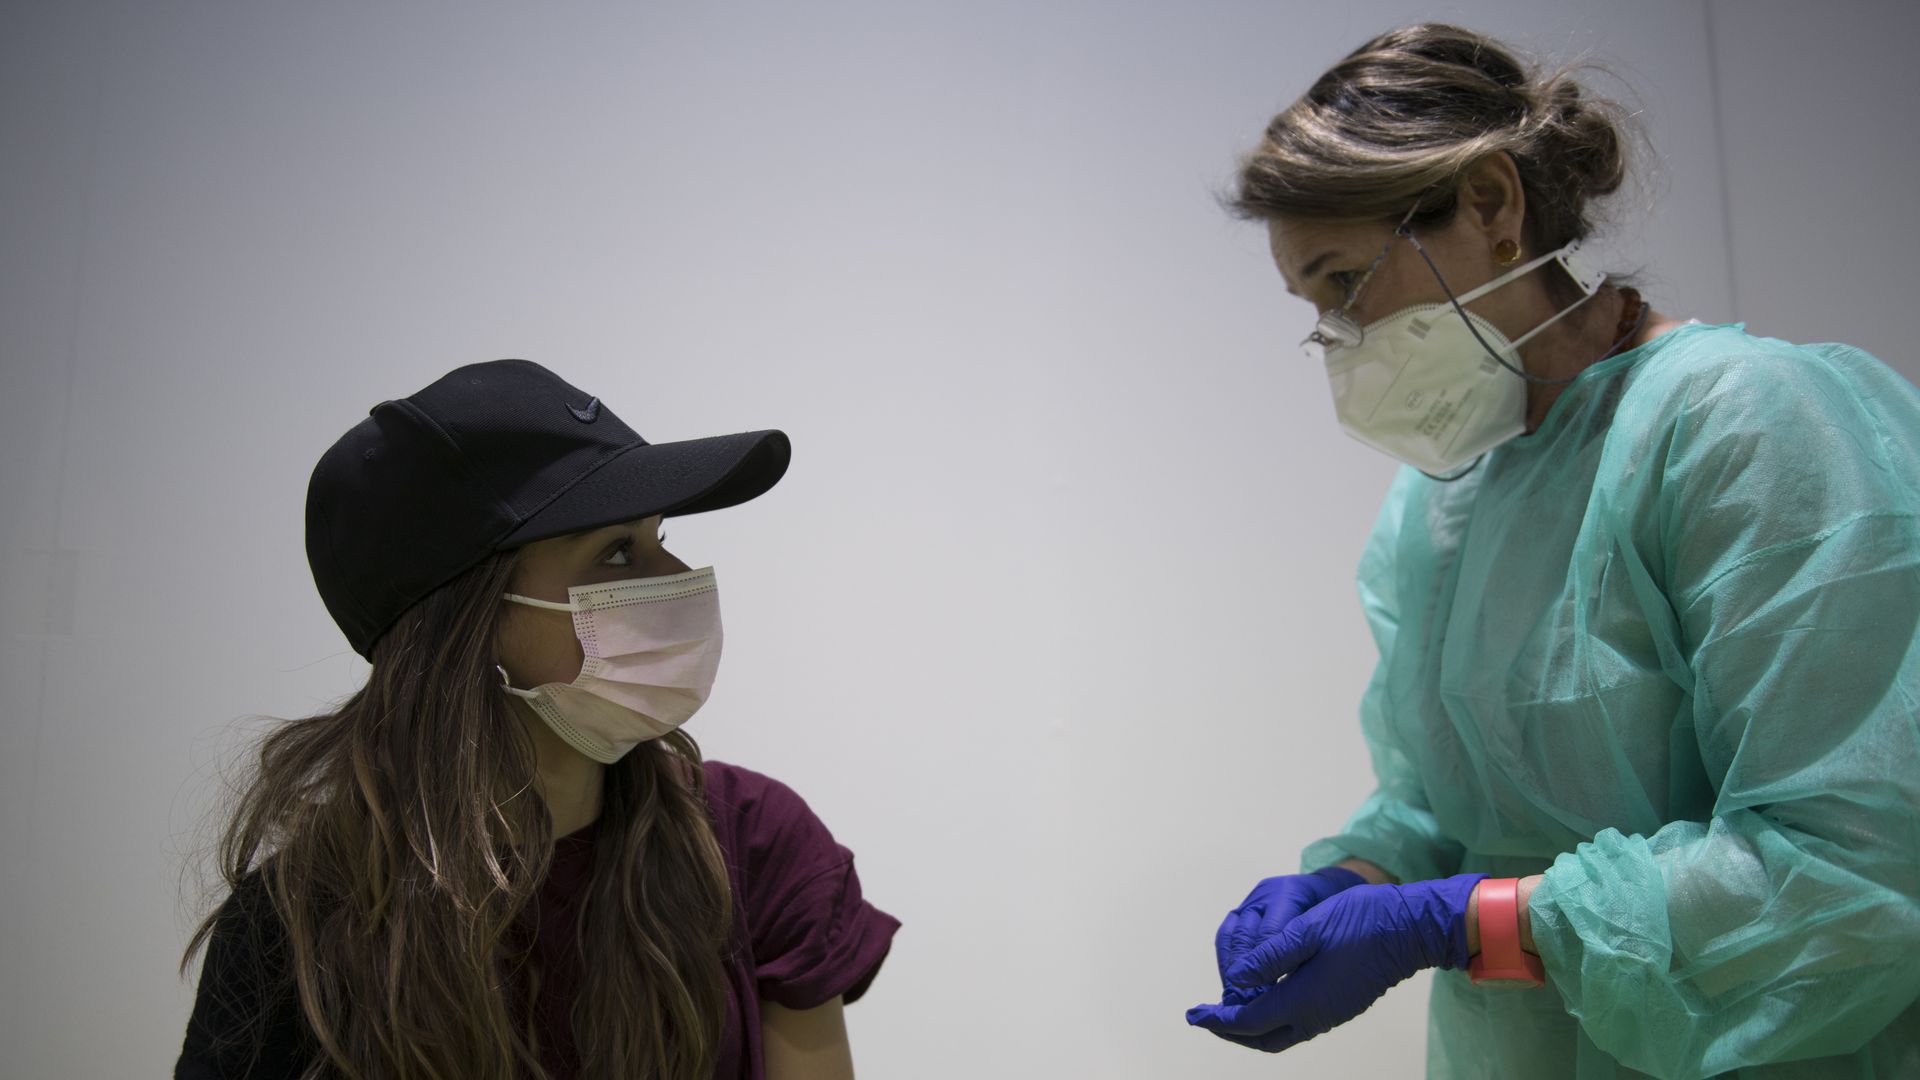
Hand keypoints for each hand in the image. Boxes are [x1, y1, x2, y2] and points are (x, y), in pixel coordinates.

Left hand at [1187, 874, 1484, 1051]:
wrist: (1410, 928)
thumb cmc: (1360, 921)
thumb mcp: (1307, 930)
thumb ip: (1270, 956)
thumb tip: (1236, 978)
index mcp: (1303, 999)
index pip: (1248, 1019)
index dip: (1217, 1017)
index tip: (1193, 1014)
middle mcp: (1316, 1015)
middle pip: (1262, 1037)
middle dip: (1230, 1030)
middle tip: (1205, 1017)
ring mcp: (1331, 1014)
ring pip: (1281, 1034)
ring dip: (1251, 1027)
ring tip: (1229, 1010)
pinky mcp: (1341, 1006)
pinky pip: (1297, 1025)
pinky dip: (1273, 1019)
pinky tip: (1266, 999)